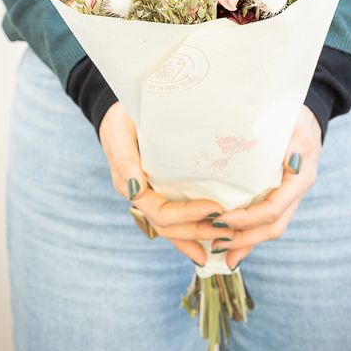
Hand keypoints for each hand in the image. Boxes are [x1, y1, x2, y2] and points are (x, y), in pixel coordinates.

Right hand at [98, 102, 231, 265]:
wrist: (120, 111)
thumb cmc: (121, 119)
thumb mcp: (120, 134)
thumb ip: (125, 162)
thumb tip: (136, 188)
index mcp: (130, 186)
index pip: (160, 213)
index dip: (187, 215)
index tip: (215, 207)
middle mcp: (141, 196)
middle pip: (168, 226)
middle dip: (198, 230)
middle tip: (229, 230)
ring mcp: (151, 195)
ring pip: (172, 226)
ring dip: (198, 235)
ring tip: (226, 238)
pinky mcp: (160, 189)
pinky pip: (175, 214)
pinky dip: (191, 229)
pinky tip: (209, 239)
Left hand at [214, 106, 321, 269]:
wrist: (307, 119)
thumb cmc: (296, 118)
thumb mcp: (292, 123)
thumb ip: (287, 141)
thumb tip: (286, 158)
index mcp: (300, 178)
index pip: (273, 208)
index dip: (248, 217)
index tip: (222, 218)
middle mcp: (296, 193)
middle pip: (272, 226)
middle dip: (244, 237)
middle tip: (216, 241)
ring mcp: (289, 198)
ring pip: (270, 228)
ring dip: (245, 242)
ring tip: (218, 249)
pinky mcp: (279, 197)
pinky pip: (266, 221)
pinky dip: (249, 235)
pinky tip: (231, 248)